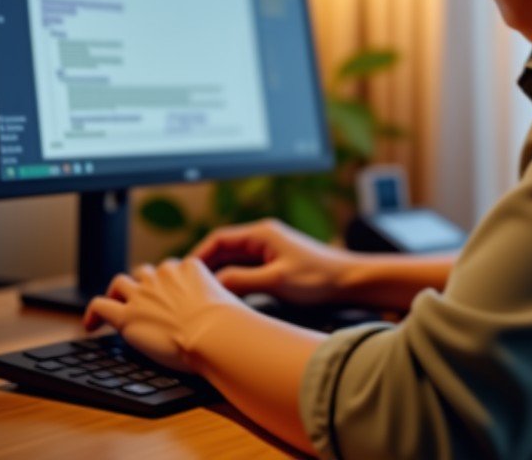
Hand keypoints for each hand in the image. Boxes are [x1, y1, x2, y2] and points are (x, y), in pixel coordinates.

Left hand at [83, 257, 248, 370]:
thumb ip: (218, 298)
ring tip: (116, 310)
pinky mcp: (125, 315)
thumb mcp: (228, 300)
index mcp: (188, 267)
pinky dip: (91, 314)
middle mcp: (163, 274)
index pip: (171, 269)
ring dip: (118, 295)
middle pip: (145, 272)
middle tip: (143, 304)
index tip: (166, 297)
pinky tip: (90, 327)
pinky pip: (100, 306)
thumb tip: (227, 311)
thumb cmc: (227, 324)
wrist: (213, 334)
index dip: (166, 284)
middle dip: (142, 286)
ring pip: (120, 283)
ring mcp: (142, 294)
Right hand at [190, 219, 351, 304]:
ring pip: (233, 260)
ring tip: (200, 295)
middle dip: (204, 267)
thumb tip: (212, 284)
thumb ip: (242, 280)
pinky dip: (232, 280)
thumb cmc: (318, 277)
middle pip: (223, 249)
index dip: (198, 255)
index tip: (183, 275)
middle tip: (186, 288)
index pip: (219, 238)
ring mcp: (269, 250)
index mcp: (262, 233)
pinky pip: (245, 269)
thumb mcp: (276, 280)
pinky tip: (225, 297)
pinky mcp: (275, 263)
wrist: (349, 281)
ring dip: (218, 274)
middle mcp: (264, 237)